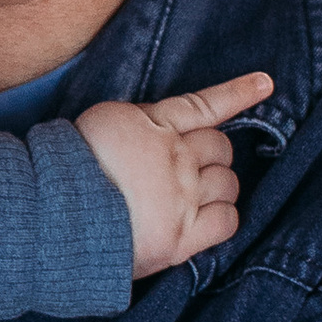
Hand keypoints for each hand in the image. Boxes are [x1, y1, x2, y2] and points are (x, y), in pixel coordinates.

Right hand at [74, 70, 271, 276]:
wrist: (55, 217)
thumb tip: (159, 128)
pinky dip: (223, 216)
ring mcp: (183, 199)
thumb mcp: (102, 123)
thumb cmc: (69, 166)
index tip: (266, 83)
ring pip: (227, 184)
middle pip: (220, 148)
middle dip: (212, 156)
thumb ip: (138, 123)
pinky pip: (227, 221)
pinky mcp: (182, 238)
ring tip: (190, 197)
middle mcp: (176, 159)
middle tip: (186, 169)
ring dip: (216, 186)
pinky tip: (207, 217)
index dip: (238, 93)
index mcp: (154, 127)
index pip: (203, 105)